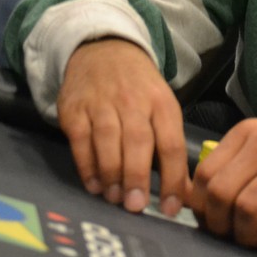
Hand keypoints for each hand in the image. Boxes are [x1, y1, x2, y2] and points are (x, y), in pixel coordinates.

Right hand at [57, 38, 189, 217]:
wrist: (103, 49)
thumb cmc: (139, 87)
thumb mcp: (161, 104)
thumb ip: (168, 143)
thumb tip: (181, 190)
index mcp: (162, 103)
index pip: (171, 144)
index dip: (172, 178)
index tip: (170, 208)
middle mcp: (133, 101)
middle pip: (138, 142)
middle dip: (138, 177)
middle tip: (136, 206)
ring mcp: (102, 104)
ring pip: (108, 142)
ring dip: (112, 175)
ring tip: (115, 198)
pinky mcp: (75, 109)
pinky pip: (80, 141)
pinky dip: (87, 167)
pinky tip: (94, 185)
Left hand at [190, 109, 256, 248]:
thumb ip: (241, 159)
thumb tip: (206, 198)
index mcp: (248, 132)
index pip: (204, 173)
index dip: (198, 206)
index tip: (209, 221)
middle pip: (219, 193)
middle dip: (218, 224)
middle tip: (230, 235)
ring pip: (246, 208)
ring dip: (246, 235)